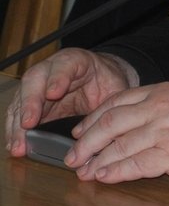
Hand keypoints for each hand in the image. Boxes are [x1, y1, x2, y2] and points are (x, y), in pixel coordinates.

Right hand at [4, 48, 137, 155]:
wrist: (99, 80)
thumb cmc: (107, 83)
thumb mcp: (116, 89)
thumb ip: (112, 102)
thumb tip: (108, 127)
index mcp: (76, 61)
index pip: (65, 65)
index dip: (58, 78)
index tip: (53, 93)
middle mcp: (51, 69)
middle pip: (35, 80)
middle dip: (30, 102)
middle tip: (28, 123)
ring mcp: (38, 85)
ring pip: (22, 98)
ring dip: (17, 123)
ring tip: (19, 145)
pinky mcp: (30, 101)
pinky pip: (18, 113)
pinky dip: (15, 130)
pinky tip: (16, 145)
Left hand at [64, 82, 168, 183]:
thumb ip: (161, 109)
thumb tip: (135, 126)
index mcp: (164, 91)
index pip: (117, 101)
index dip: (93, 118)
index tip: (80, 130)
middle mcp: (161, 107)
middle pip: (110, 123)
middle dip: (85, 142)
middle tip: (73, 156)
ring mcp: (165, 131)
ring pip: (118, 145)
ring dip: (96, 161)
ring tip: (85, 171)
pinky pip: (134, 165)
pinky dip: (115, 172)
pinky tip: (105, 176)